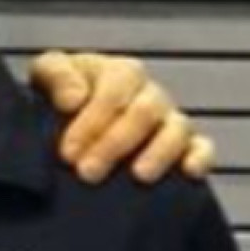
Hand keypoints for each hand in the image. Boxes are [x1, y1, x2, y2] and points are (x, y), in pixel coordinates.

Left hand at [28, 50, 215, 184]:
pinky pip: (203, 148)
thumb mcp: (47, 77)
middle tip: (87, 172)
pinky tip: (188, 173)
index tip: (68, 152)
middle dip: (115, 143)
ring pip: (177, 129)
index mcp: (120, 73)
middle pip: (145, 111)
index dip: (93, 120)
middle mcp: (150, 95)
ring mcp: (170, 121)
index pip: (115, 89)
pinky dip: (200, 158)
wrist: (67, 127)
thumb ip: (56, 75)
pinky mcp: (186, 148)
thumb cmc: (62, 99)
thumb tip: (74, 99)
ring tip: (138, 177)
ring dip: (159, 152)